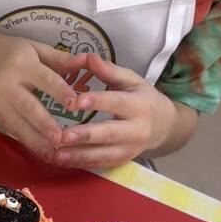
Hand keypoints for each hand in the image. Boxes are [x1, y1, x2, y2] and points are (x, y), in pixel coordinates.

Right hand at [0, 33, 87, 161]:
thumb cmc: (13, 52)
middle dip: (44, 124)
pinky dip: (27, 143)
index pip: (44, 79)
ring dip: (36, 141)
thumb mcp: (36, 48)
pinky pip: (12, 130)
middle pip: (28, 106)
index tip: (75, 104)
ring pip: (18, 123)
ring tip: (53, 155)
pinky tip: (41, 154)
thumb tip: (88, 59)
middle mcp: (7, 84)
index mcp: (22, 64)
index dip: (59, 92)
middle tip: (60, 138)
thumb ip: (61, 59)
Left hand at [52, 53, 175, 168]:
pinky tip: (61, 161)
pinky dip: (80, 164)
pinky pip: (99, 165)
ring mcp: (130, 150)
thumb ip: (109, 70)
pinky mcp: (121, 162)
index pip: (116, 103)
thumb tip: (88, 56)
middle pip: (109, 134)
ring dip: (78, 156)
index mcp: (140, 105)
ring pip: (103, 155)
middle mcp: (137, 130)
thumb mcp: (131, 80)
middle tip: (62, 136)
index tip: (76, 102)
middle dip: (85, 136)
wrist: (164, 127)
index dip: (97, 102)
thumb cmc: (143, 98)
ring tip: (56, 154)